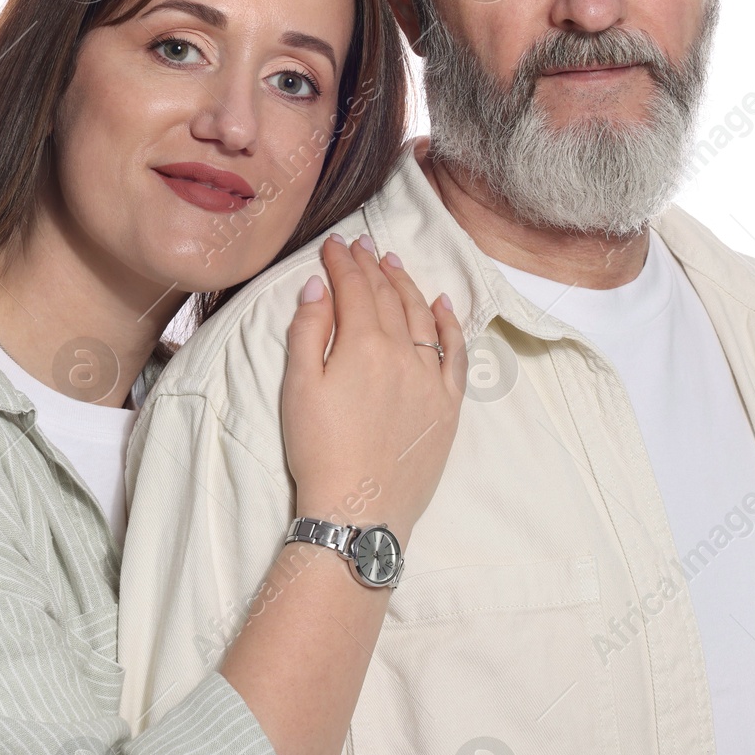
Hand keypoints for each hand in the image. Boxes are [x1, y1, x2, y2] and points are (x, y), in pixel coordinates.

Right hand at [282, 233, 466, 544]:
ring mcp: (431, 378)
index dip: (341, 262)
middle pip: (388, 297)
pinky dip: (450, 323)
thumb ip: (308, 330)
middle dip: (372, 266)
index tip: (332, 244)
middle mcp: (404, 353)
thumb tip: (319, 284)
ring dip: (406, 285)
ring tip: (393, 264)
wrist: (359, 509)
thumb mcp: (298, 387)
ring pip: (422, 316)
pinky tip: (442, 304)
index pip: (354, 288)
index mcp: (363, 344)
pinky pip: (456, 352)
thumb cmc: (319, 450)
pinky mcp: (448, 405)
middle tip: (362, 245)